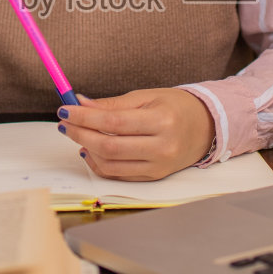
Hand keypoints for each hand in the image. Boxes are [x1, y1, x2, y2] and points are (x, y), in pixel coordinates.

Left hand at [59, 90, 215, 181]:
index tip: (65, 110)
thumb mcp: (146, 97)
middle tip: (65, 123)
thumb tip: (80, 104)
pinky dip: (100, 164)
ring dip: (87, 150)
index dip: (84, 117)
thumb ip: (112, 104)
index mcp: (162, 120)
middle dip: (81, 134)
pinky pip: (119, 175)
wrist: (206, 127)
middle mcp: (162, 146)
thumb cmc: (176, 107)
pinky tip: (90, 150)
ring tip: (77, 134)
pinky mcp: (154, 177)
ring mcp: (159, 165)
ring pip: (111, 164)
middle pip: (110, 146)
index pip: (113, 122)